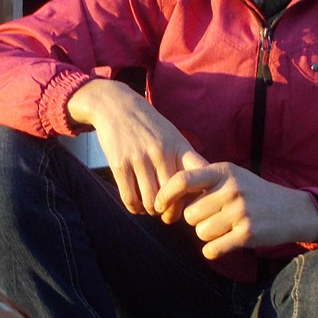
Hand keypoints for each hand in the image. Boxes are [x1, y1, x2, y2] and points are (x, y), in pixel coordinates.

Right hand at [66, 80, 206, 215]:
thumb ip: (185, 159)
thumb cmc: (148, 126)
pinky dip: (134, 208)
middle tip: (167, 212)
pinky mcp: (119, 164)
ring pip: (150, 201)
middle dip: (170, 211)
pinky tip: (136, 205)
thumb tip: (201, 190)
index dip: (200, 196)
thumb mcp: (172, 136)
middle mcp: (161, 153)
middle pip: (173, 196)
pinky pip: (130, 198)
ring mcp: (139, 158)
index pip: (198, 177)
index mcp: (179, 147)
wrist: (115, 105)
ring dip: (151, 210)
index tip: (194, 202)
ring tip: (151, 208)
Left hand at [153, 162, 317, 258]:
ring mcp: (240, 211)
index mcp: (223, 171)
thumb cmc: (254, 192)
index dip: (165, 194)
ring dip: (208, 235)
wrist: (293, 210)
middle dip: (197, 220)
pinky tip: (224, 243)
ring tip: (226, 227)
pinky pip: (212, 248)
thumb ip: (203, 181)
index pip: (182, 180)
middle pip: (190, 214)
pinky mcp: (247, 233)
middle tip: (214, 218)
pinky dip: (213, 250)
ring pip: (200, 232)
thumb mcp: (232, 176)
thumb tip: (166, 193)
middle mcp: (230, 189)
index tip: (158, 205)